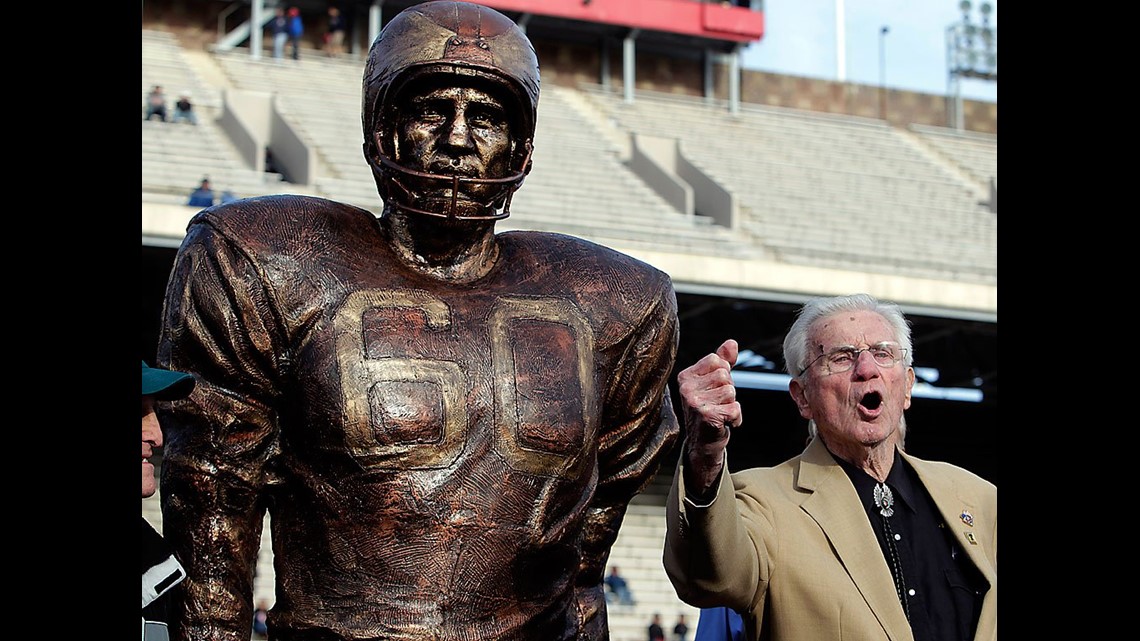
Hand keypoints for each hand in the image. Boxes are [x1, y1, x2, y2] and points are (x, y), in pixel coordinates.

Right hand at [677, 339, 741, 496]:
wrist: (703, 444)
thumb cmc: (709, 410)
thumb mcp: (713, 383)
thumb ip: (722, 361)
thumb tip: (732, 343)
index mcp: (686, 376)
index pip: (717, 361)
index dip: (724, 376)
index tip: (714, 391)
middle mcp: (686, 388)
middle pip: (725, 377)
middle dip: (729, 392)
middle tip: (717, 405)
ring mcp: (694, 403)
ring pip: (731, 392)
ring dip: (732, 405)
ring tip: (720, 414)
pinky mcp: (706, 416)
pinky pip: (734, 408)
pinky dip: (735, 418)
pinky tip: (724, 423)